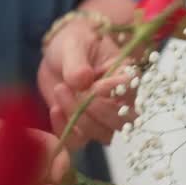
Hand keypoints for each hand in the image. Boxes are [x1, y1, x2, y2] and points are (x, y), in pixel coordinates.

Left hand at [38, 17, 133, 147]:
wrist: (59, 55)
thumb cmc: (74, 43)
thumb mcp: (74, 44)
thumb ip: (77, 62)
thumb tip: (82, 80)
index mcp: (125, 75)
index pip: (130, 89)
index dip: (115, 91)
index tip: (94, 85)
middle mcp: (120, 101)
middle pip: (122, 121)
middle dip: (96, 110)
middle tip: (69, 88)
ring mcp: (103, 117)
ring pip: (103, 134)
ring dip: (80, 120)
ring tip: (60, 91)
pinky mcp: (83, 127)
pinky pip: (80, 141)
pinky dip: (66, 131)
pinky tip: (54, 110)